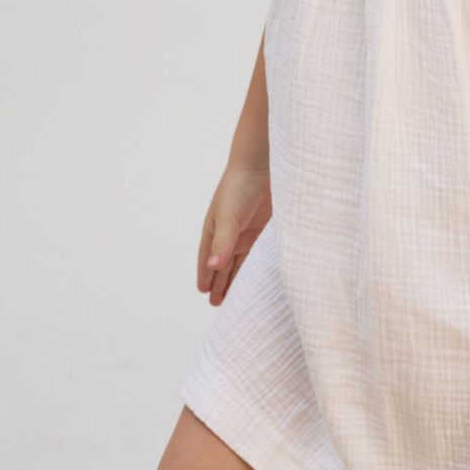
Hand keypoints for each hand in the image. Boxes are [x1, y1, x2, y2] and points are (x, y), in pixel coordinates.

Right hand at [196, 162, 272, 306]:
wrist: (263, 166)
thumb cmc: (238, 188)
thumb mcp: (228, 217)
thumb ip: (222, 243)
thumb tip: (212, 267)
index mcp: (215, 230)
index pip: (208, 258)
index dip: (205, 275)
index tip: (204, 292)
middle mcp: (230, 234)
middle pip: (224, 264)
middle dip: (220, 282)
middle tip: (217, 304)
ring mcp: (248, 233)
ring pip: (241, 262)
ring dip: (237, 278)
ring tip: (235, 298)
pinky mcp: (265, 231)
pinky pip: (259, 255)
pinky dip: (256, 267)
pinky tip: (258, 280)